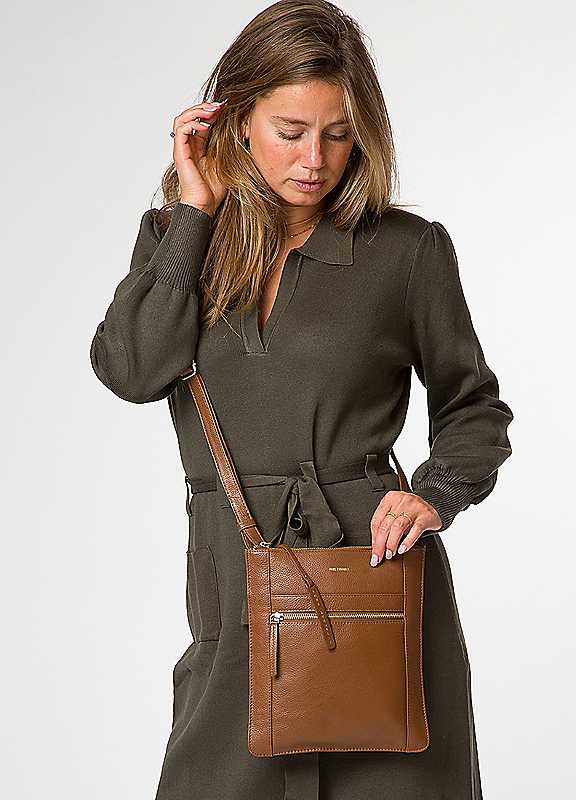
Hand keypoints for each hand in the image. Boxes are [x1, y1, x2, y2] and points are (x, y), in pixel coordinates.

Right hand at [171, 100, 228, 214]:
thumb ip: (229, 144)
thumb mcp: (226, 160)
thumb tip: (244, 127)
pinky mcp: (180, 153)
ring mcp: (182, 149)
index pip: (201, 121)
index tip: (226, 108)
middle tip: (219, 106)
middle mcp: (188, 145)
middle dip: (204, 107)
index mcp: (198, 146)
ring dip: (197, 111)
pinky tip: (205, 124)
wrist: (205, 205)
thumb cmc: (214, 189)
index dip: (212, 111)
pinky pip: (181, 130)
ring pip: (182, 119)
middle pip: (189, 116)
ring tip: (213, 111)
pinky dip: (192, 122)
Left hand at [369, 491, 441, 564]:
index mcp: (390, 498)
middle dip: (380, 544)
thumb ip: (387, 523)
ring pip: (398, 527)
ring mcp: (414, 508)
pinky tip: (403, 549)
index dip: (373, 538)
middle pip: (386, 525)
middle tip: (378, 557)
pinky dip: (408, 541)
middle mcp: (401, 501)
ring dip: (391, 543)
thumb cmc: (412, 510)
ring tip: (390, 554)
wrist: (436, 503)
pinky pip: (415, 529)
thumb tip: (377, 545)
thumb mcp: (397, 511)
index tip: (373, 552)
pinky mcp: (426, 516)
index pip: (377, 521)